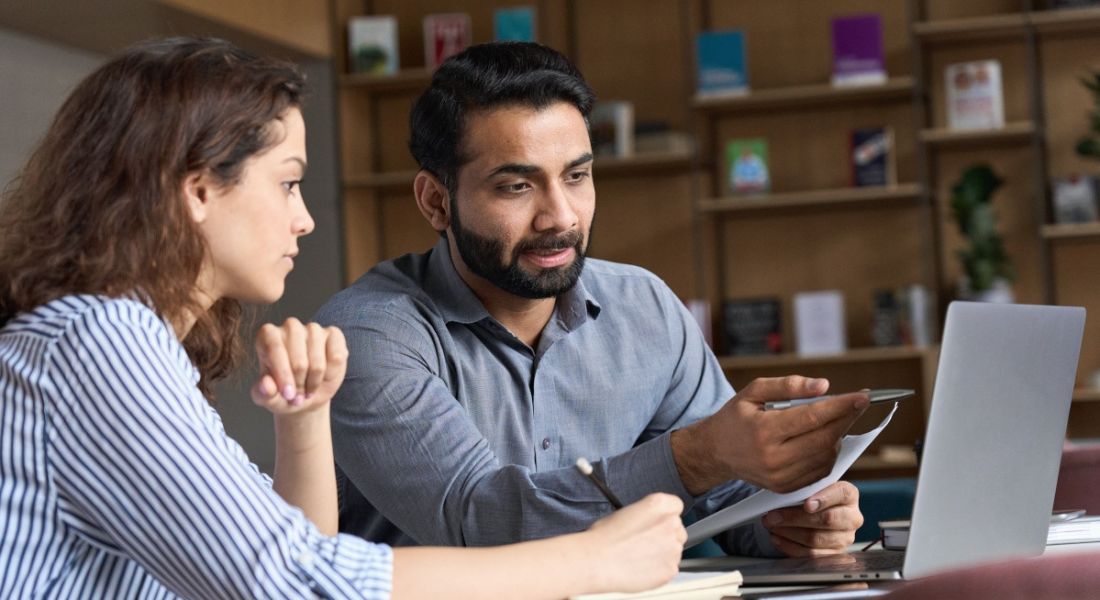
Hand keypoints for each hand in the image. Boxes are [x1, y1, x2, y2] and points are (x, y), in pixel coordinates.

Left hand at [251, 318, 347, 415]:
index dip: (282, 375)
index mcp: (268, 336)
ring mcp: (313, 328)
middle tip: (297, 396)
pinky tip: (324, 375)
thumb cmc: (283, 393)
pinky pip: (336, 357)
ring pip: (318, 362)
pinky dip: (331, 373)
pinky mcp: (334, 334)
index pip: (275, 349)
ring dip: (314, 382)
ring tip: (308, 388)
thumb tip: (266, 385)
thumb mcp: (269, 399)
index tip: (288, 395)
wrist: (307, 394)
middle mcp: (290, 327)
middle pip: (299, 361)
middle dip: (299, 384)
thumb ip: (263, 393)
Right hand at [584, 493, 685, 593]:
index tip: (658, 522)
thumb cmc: (603, 538)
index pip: (676, 505)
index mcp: (658, 504)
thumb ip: (645, 515)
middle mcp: (670, 524)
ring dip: (662, 553)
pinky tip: (641, 568)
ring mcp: (673, 548)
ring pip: (674, 550)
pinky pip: (670, 568)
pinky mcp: (670, 569)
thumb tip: (648, 523)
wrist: (596, 561)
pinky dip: (659, 570)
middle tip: (646, 542)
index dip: (666, 515)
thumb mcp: (624, 513)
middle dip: (666, 536)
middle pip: (678, 529)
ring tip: (640, 557)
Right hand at [671, 376, 869, 493]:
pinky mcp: (785, 487)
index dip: (841, 406)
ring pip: (826, 456)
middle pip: (825, 439)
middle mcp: (772, 457)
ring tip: (835, 419)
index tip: (863, 396)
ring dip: (838, 436)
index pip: (812, 417)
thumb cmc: (736, 417)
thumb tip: (824, 386)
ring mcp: (780, 476)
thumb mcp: (754, 391)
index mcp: (763, 430)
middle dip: (846, 419)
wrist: (716, 451)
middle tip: (857, 404)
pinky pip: (820, 470)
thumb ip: (788, 385)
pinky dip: (829, 452)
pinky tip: (823, 438)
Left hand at [763, 481, 863, 556]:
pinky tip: (776, 537)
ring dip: (788, 532)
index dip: (824, 499)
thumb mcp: (810, 487)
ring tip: (771, 525)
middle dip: (795, 518)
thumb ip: (803, 488)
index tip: (806, 504)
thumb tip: (782, 492)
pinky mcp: (834, 555)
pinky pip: (810, 555)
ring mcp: (844, 538)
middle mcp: (852, 517)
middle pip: (827, 519)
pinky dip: (789, 546)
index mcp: (849, 495)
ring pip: (815, 538)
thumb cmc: (811, 496)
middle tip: (772, 515)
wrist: (816, 513)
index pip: (841, 493)